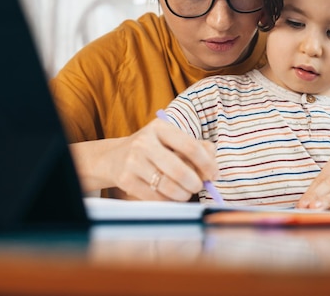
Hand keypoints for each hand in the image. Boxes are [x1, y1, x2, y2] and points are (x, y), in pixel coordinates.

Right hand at [69, 119, 217, 200]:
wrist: (114, 158)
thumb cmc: (153, 149)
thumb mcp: (172, 140)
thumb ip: (197, 147)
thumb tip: (213, 163)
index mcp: (160, 128)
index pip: (191, 146)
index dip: (207, 164)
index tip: (214, 175)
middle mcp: (144, 143)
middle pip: (180, 170)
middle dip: (195, 183)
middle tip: (198, 186)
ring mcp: (133, 162)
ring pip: (169, 187)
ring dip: (184, 195)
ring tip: (186, 193)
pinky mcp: (126, 180)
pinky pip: (156, 198)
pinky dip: (169, 201)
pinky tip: (171, 196)